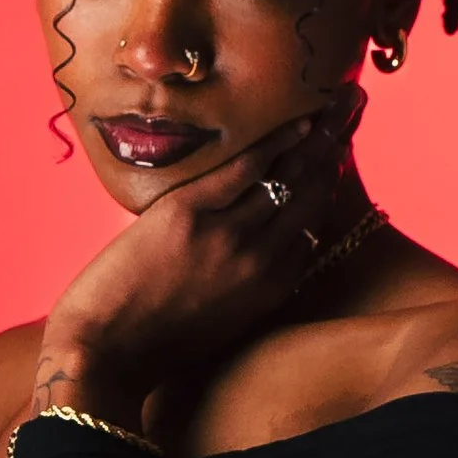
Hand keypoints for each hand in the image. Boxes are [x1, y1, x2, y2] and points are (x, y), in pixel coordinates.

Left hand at [36, 89, 365, 418]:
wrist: (103, 357)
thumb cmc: (150, 344)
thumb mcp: (218, 325)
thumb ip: (247, 287)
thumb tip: (260, 249)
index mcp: (269, 292)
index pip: (313, 230)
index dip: (327, 187)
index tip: (336, 154)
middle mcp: (261, 264)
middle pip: (313, 196)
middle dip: (337, 149)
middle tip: (354, 108)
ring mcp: (229, 238)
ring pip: (290, 177)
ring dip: (322, 134)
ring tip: (343, 100)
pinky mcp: (191, 216)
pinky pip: (248, 167)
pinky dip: (278, 140)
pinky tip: (301, 119)